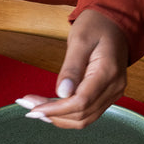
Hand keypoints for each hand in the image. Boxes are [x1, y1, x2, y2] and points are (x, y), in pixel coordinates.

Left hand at [16, 9, 128, 127]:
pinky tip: (50, 109)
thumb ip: (71, 67)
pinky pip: (86, 113)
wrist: (114, 24)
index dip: (55, 109)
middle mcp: (114, 87)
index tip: (34, 108)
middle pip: (81, 114)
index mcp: (108, 72)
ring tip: (36, 108)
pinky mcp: (107, 97)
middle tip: (28, 106)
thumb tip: (63, 93)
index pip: (80, 102)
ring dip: (58, 118)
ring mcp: (112, 94)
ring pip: (83, 119)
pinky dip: (66, 115)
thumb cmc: (96, 26)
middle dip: (52, 114)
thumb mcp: (79, 40)